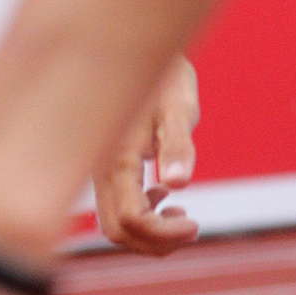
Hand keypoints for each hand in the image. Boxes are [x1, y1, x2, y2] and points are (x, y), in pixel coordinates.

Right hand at [92, 56, 199, 252]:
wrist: (138, 52)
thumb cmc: (164, 77)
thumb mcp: (178, 108)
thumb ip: (176, 145)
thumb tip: (179, 184)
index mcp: (118, 161)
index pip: (130, 221)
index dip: (163, 235)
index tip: (196, 225)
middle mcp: (101, 171)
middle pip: (117, 232)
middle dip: (155, 242)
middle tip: (192, 227)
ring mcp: (99, 170)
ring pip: (114, 224)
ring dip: (148, 233)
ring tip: (180, 215)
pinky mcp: (104, 166)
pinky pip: (114, 206)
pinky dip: (140, 216)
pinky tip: (163, 194)